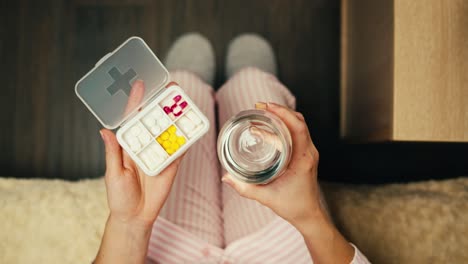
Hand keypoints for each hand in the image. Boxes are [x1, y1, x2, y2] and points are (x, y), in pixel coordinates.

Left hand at [101, 80, 182, 228]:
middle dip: (162, 102)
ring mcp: (160, 154)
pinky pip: (181, 149)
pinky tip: (192, 124)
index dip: (137, 101)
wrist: (136, 217)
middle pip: (155, 119)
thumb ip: (112, 152)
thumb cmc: (119, 196)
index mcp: (129, 145)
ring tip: (184, 101)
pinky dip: (187, 137)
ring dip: (177, 116)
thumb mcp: (113, 173)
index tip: (141, 84)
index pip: (134, 118)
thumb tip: (104, 131)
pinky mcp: (172, 164)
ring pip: (170, 130)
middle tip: (171, 87)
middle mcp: (145, 145)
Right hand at [222, 102, 324, 225]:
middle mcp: (309, 152)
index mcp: (303, 159)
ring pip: (298, 126)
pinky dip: (283, 127)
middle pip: (299, 121)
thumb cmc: (294, 207)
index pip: (298, 128)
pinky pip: (296, 134)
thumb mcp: (267, 198)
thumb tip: (226, 178)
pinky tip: (267, 129)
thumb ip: (245, 188)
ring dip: (281, 117)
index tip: (267, 106)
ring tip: (262, 114)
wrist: (309, 215)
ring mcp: (308, 153)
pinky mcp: (305, 155)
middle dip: (280, 111)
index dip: (284, 113)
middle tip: (260, 106)